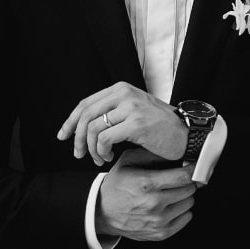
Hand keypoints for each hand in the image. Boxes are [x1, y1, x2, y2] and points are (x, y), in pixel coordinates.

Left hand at [57, 81, 186, 165]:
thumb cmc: (160, 127)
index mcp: (121, 89)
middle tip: (78, 154)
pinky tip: (109, 157)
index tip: (63, 136)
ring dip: (91, 149)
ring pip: (93, 129)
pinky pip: (105, 139)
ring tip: (99, 159)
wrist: (186, 134)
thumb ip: (111, 113)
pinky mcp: (136, 124)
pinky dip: (102, 151)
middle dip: (76, 138)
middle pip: (85, 115)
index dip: (70, 121)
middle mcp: (124, 94)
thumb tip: (82, 126)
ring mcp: (130, 108)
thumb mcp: (133, 112)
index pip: (86, 103)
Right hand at [94, 148, 195, 240]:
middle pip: (189, 190)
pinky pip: (186, 219)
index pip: (183, 177)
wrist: (101, 212)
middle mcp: (154, 203)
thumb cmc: (116, 185)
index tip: (192, 168)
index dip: (192, 170)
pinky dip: (183, 211)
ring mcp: (158, 221)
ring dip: (184, 196)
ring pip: (189, 204)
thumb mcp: (127, 161)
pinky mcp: (160, 233)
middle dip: (187, 182)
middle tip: (179, 179)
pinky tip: (172, 205)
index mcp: (146, 183)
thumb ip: (151, 154)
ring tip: (172, 192)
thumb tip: (173, 151)